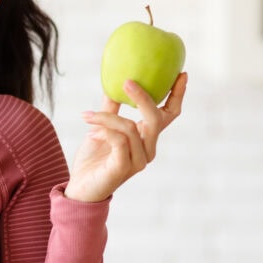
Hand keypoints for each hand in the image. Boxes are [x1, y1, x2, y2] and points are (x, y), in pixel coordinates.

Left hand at [64, 72, 187, 202]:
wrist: (80, 189)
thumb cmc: (93, 160)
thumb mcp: (101, 129)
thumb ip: (110, 110)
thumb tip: (113, 85)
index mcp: (147, 139)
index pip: (169, 115)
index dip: (177, 95)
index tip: (181, 74)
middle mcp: (148, 149)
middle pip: (156, 118)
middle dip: (143, 97)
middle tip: (127, 81)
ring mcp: (138, 160)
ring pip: (130, 127)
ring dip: (106, 117)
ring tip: (86, 116)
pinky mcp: (124, 167)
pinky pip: (118, 140)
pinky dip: (103, 131)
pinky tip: (90, 133)